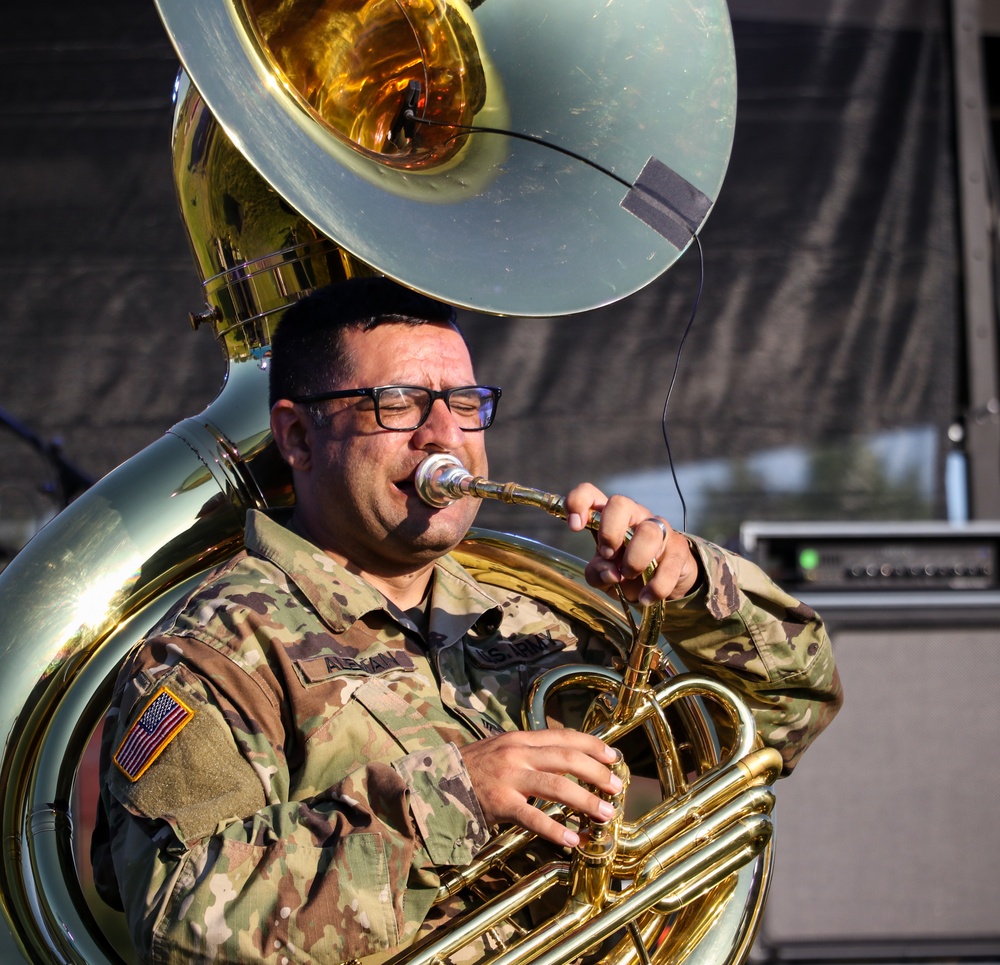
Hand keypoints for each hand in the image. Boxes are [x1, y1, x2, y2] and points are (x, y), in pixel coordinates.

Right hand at [458, 729, 621, 846]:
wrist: (436, 782)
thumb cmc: (474, 768)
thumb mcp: (503, 749)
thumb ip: (531, 752)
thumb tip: (566, 759)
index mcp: (521, 739)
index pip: (564, 737)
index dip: (592, 745)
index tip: (614, 756)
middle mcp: (517, 753)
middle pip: (567, 759)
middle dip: (597, 773)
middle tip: (617, 786)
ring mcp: (509, 778)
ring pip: (556, 786)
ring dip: (585, 801)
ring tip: (605, 814)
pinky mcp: (500, 803)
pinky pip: (533, 817)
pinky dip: (555, 829)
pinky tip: (573, 839)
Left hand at [563, 484, 700, 605]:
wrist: (663, 581)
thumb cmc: (625, 570)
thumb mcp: (603, 574)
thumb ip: (597, 572)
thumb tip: (610, 571)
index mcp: (609, 517)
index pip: (590, 493)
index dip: (579, 502)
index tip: (574, 526)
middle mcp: (634, 516)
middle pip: (620, 503)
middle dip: (610, 532)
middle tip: (607, 555)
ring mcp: (659, 530)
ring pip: (649, 531)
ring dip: (634, 559)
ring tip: (627, 577)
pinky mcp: (679, 550)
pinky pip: (669, 564)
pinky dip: (655, 586)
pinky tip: (645, 598)